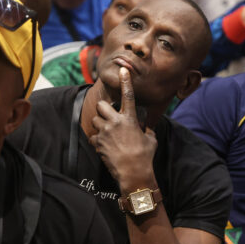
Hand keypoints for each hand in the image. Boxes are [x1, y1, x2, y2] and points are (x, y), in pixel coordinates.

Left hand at [88, 68, 157, 192]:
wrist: (133, 173)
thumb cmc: (145, 156)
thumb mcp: (151, 139)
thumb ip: (146, 129)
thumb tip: (145, 127)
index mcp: (130, 119)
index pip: (128, 95)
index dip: (125, 81)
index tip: (122, 70)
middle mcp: (116, 122)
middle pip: (102, 105)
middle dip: (104, 109)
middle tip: (109, 116)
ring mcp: (105, 132)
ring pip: (95, 120)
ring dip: (100, 124)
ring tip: (108, 133)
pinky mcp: (98, 143)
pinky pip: (93, 136)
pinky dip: (97, 140)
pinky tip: (105, 146)